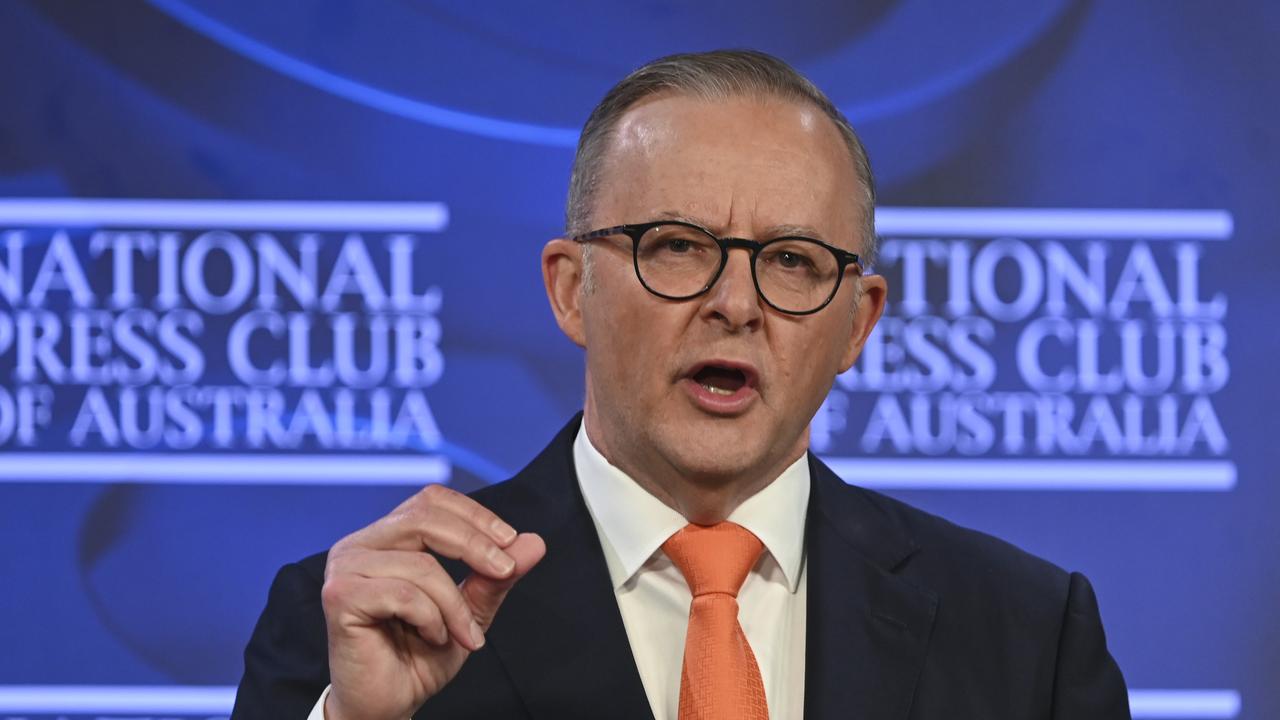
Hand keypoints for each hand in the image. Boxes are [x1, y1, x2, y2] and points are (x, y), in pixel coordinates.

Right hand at [320, 484, 545, 719]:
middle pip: (425, 518)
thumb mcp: (469, 611)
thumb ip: (496, 576)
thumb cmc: (418, 657)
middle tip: (506, 572)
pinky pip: (404, 594)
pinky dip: (432, 619)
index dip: (474, 515)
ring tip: (465, 635)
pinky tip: (433, 638)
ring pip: (422, 564)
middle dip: (475, 545)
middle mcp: (359, 545)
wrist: (388, 706)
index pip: (432, 501)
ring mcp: (345, 568)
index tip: (510, 542)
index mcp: (386, 538)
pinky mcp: (340, 596)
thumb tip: (534, 542)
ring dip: (455, 604)